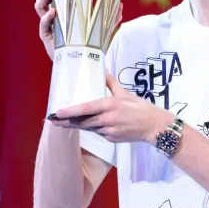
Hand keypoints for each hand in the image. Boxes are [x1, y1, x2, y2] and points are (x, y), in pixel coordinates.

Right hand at [34, 0, 123, 60]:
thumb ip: (111, 17)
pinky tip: (53, 12)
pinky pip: (43, 25)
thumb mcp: (102, 28)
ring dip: (42, 0)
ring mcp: (50, 26)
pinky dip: (46, 17)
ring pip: (39, 9)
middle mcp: (54, 17)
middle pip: (42, 0)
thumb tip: (120, 5)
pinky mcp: (48, 36)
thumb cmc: (89, 43)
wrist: (84, 61)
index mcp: (64, 12)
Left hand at [51, 70, 173, 144]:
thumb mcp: (125, 93)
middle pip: (82, 122)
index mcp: (110, 105)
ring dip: (76, 126)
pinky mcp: (111, 139)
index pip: (85, 109)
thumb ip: (110, 82)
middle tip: (53, 120)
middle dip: (66, 122)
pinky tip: (87, 126)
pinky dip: (92, 129)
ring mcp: (109, 131)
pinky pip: (98, 133)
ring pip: (88, 128)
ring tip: (63, 123)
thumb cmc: (141, 108)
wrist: (155, 127)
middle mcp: (107, 119)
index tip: (57, 112)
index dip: (70, 111)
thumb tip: (102, 68)